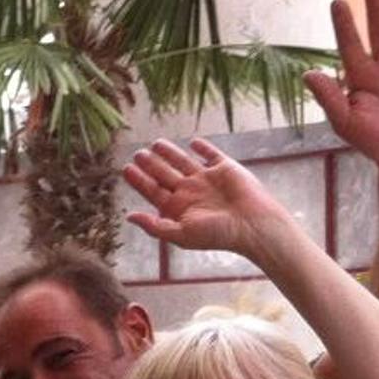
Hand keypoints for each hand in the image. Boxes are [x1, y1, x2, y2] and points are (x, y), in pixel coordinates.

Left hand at [121, 139, 295, 260]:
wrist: (252, 225)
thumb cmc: (217, 235)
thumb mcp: (181, 234)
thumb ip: (155, 226)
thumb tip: (129, 217)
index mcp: (179, 208)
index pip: (153, 191)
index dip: (139, 180)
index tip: (126, 168)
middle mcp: (191, 192)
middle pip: (165, 174)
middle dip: (151, 164)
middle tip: (137, 153)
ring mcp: (208, 179)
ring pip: (184, 162)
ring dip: (169, 153)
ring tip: (155, 144)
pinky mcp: (225, 168)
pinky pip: (211, 155)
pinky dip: (203, 148)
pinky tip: (192, 143)